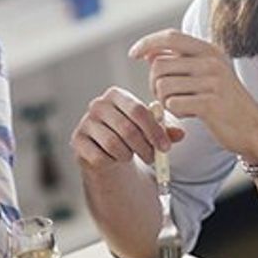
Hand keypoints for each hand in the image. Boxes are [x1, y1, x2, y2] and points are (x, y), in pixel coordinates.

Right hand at [71, 86, 185, 169]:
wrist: (108, 154)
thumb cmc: (132, 136)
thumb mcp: (151, 132)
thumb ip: (166, 131)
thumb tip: (180, 134)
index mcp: (116, 94)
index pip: (138, 110)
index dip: (154, 131)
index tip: (166, 148)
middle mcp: (97, 105)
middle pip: (127, 128)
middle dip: (144, 147)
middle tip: (153, 158)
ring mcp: (84, 123)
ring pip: (114, 144)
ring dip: (129, 155)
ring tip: (134, 157)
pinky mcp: (77, 142)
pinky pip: (100, 157)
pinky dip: (113, 162)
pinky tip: (115, 160)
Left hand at [129, 29, 257, 159]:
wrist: (253, 128)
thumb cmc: (225, 102)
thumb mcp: (207, 74)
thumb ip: (180, 61)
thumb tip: (149, 53)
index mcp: (209, 50)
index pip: (170, 37)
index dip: (147, 43)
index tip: (134, 54)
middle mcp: (212, 61)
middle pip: (159, 65)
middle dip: (154, 83)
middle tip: (164, 96)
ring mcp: (212, 82)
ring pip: (163, 86)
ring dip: (164, 100)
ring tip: (180, 105)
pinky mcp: (210, 103)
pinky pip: (173, 105)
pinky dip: (175, 113)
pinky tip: (189, 114)